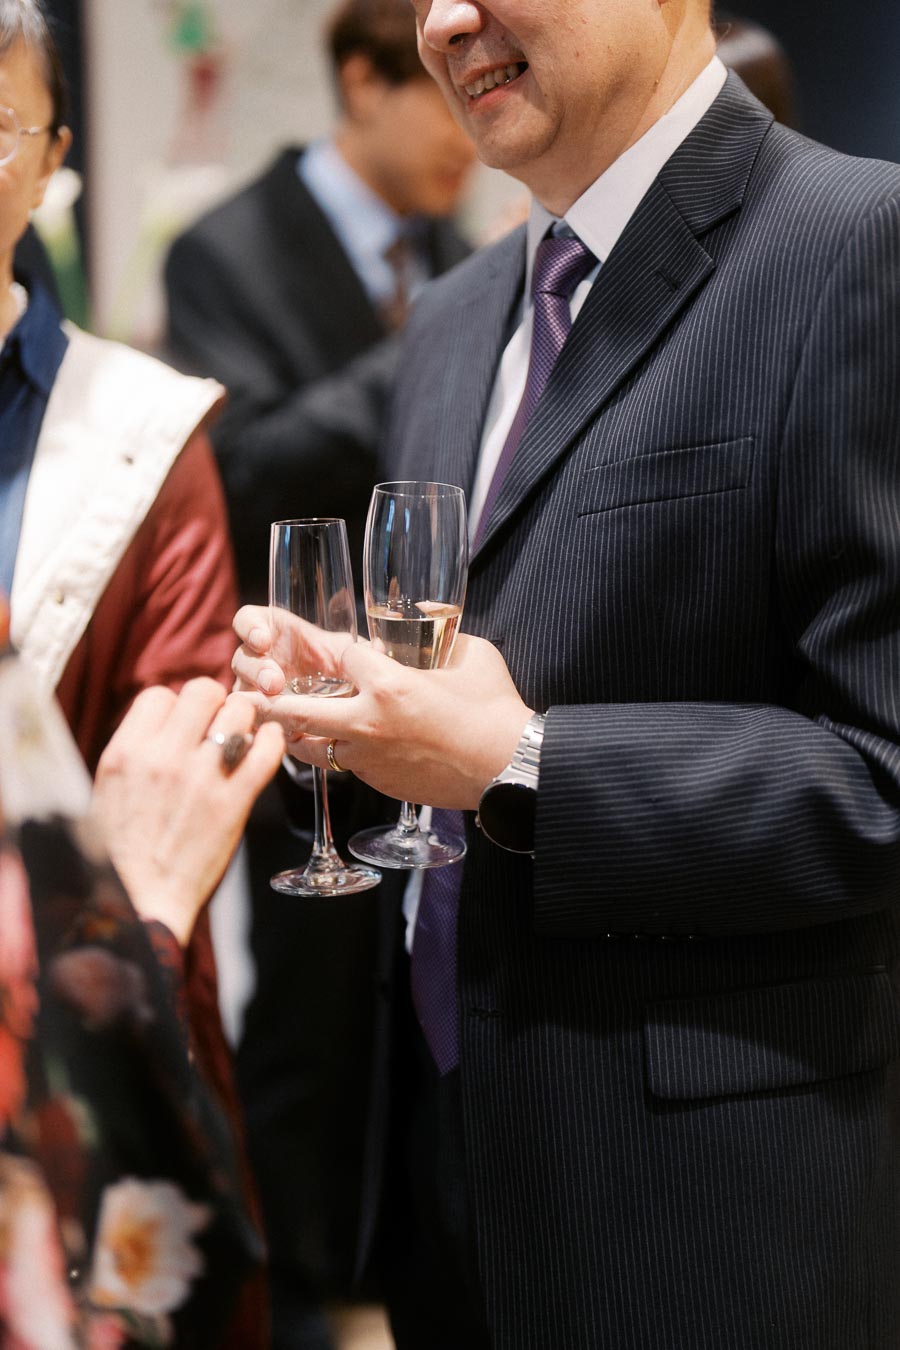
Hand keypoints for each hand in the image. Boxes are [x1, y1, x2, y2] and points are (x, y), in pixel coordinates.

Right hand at [93, 678, 283, 944]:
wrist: (140, 902)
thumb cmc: (120, 853)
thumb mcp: (107, 792)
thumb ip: (135, 752)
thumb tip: (163, 724)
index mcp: (126, 753)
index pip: (159, 695)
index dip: (175, 705)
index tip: (184, 723)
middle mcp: (164, 758)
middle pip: (203, 690)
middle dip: (214, 701)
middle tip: (218, 723)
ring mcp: (203, 778)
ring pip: (238, 712)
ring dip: (244, 720)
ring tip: (241, 738)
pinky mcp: (235, 802)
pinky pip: (266, 751)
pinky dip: (271, 742)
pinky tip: (265, 746)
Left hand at [231, 630, 532, 810]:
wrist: (509, 768)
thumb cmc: (495, 709)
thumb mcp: (470, 655)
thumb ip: (441, 635)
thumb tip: (430, 620)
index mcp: (389, 684)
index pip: (338, 654)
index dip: (334, 647)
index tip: (335, 647)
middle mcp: (368, 722)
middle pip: (296, 708)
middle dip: (268, 699)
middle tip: (247, 693)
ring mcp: (369, 757)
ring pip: (310, 746)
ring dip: (296, 732)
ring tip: (285, 721)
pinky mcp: (378, 781)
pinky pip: (342, 764)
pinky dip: (334, 752)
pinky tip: (338, 743)